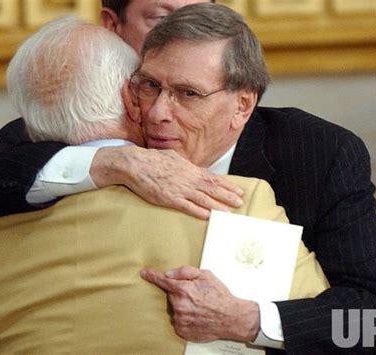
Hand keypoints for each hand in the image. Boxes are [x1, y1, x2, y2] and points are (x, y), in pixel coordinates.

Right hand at [91, 146, 243, 218]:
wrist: (135, 164)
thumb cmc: (152, 160)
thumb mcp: (173, 158)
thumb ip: (185, 165)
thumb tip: (193, 168)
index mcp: (189, 169)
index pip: (213, 178)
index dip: (227, 185)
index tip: (238, 190)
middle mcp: (187, 179)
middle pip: (212, 188)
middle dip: (227, 196)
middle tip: (240, 202)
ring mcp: (179, 189)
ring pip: (203, 199)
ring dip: (217, 206)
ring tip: (229, 212)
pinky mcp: (169, 198)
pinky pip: (187, 206)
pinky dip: (198, 211)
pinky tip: (208, 216)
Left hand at [140, 266, 259, 342]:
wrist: (232, 317)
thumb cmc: (220, 296)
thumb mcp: (205, 275)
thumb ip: (185, 271)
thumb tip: (169, 273)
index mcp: (183, 289)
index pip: (162, 281)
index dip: (152, 276)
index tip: (144, 273)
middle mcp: (179, 305)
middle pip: (171, 295)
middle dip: (180, 293)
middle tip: (196, 295)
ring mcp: (180, 319)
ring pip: (175, 308)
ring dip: (183, 306)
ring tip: (199, 307)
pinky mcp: (182, 330)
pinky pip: (178, 320)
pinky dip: (185, 317)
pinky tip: (197, 315)